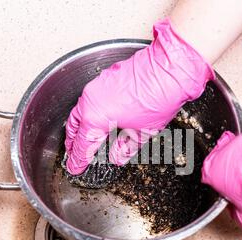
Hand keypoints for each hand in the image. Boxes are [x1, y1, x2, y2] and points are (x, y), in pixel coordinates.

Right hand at [65, 18, 213, 174]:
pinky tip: (94, 116)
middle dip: (72, 143)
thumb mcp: (142, 134)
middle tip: (73, 155)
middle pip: (74, 127)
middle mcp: (90, 101)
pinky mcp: (103, 78)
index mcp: (96, 118)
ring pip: (78, 111)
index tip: (74, 168)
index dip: (78, 160)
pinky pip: (88, 99)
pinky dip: (86, 111)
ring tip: (79, 138)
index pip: (82, 145)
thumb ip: (125, 149)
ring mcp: (95, 87)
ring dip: (77, 126)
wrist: (169, 70)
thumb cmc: (158, 98)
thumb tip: (117, 157)